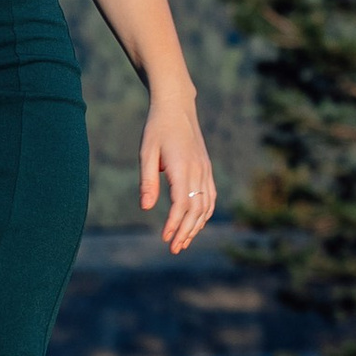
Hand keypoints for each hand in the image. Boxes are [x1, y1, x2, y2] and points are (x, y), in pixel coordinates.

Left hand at [142, 94, 215, 253]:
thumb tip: (145, 208)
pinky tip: (196, 223)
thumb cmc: (157, 128)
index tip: (165, 238)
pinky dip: (205, 213)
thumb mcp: (146, 152)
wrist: (177, 106)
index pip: (181, 204)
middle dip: (185, 232)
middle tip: (174, 249)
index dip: (174, 224)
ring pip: (206, 206)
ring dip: (196, 226)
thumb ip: (148, 181)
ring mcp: (205, 170)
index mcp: (182, 168)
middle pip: (196, 210)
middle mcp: (198, 171)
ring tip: (183, 241)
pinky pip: (210, 196)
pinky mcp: (207, 168)